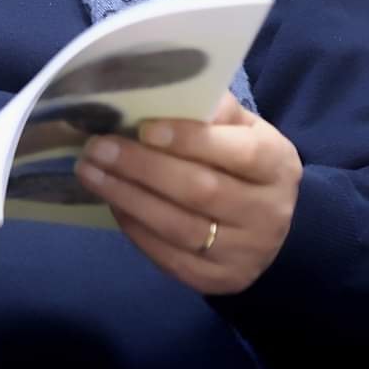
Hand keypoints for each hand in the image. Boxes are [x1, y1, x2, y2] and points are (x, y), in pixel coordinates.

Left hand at [74, 93, 300, 295]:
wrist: (271, 227)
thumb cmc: (245, 164)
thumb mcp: (243, 129)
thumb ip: (213, 110)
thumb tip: (164, 89)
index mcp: (277, 164)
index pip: (239, 152)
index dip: (190, 139)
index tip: (144, 127)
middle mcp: (267, 212)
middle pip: (200, 191)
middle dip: (142, 168)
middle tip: (98, 148)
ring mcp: (245, 252)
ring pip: (179, 227)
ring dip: (128, 198)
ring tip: (91, 173)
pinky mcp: (221, 280)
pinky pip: (170, 257)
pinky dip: (136, 229)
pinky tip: (113, 204)